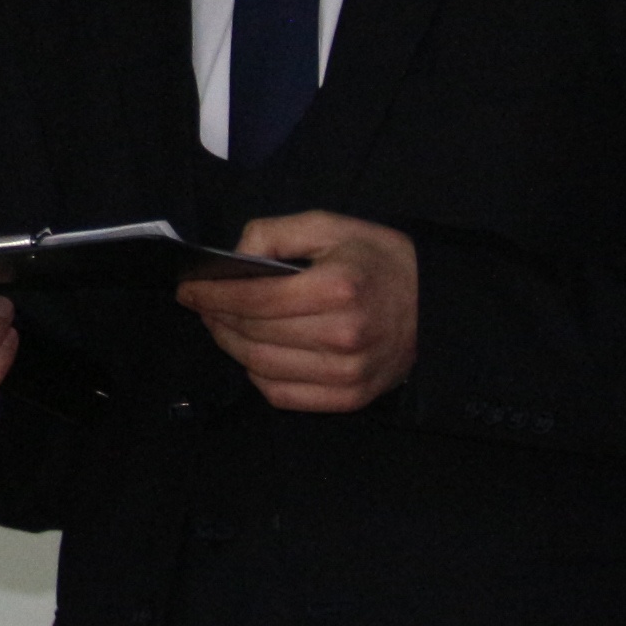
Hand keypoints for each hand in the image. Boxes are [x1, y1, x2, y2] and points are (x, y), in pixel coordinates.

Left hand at [177, 210, 418, 412]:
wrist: (437, 305)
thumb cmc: (380, 260)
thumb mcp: (332, 227)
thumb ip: (276, 233)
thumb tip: (233, 257)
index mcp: (337, 288)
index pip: (254, 299)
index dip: (212, 295)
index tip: (187, 289)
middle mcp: (341, 336)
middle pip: (253, 333)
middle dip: (216, 318)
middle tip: (202, 304)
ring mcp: (346, 373)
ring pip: (261, 367)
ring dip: (230, 346)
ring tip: (222, 326)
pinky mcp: (349, 399)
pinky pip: (283, 395)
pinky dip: (257, 375)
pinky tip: (253, 354)